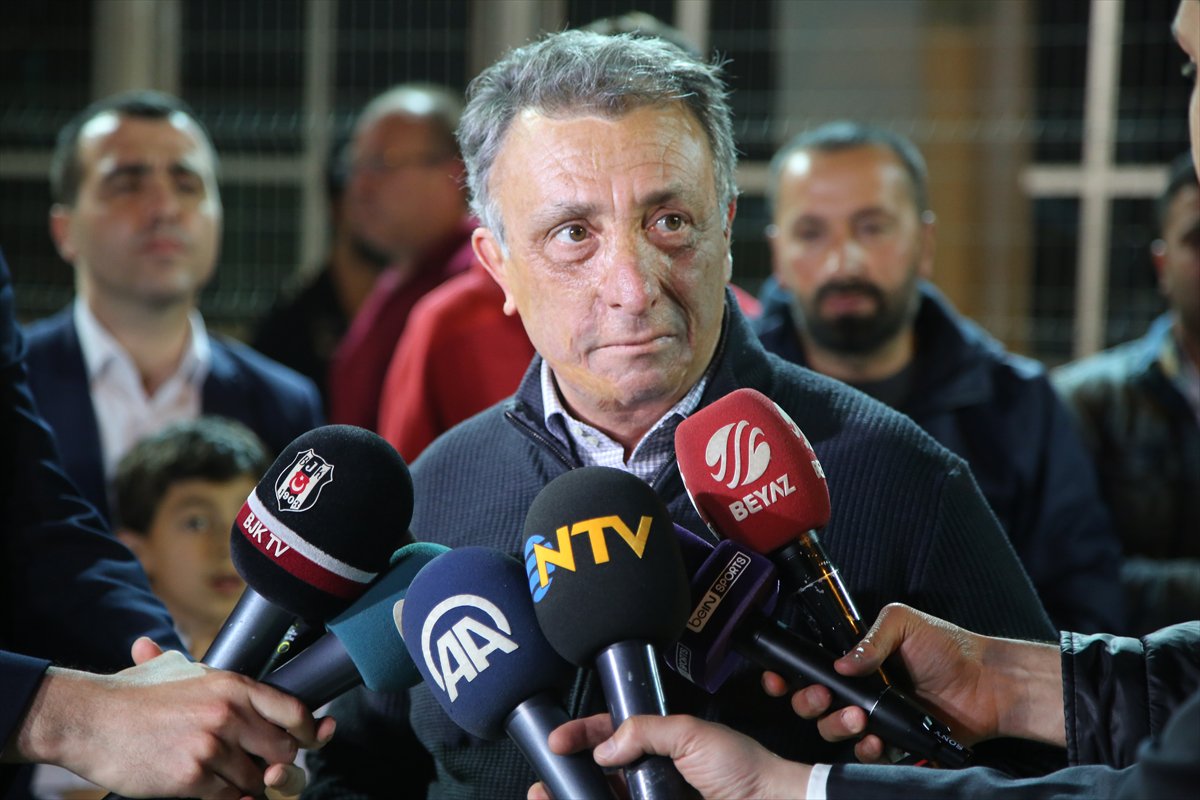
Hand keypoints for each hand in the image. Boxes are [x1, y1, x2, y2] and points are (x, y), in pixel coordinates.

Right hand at [14, 637, 335, 798]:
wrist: (89, 720)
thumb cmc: (135, 696)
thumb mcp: (183, 672)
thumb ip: (219, 680)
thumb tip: (254, 689)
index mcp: (234, 686)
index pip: (294, 711)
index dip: (309, 732)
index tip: (311, 740)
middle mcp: (229, 714)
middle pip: (283, 752)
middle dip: (277, 765)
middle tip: (263, 767)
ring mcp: (211, 747)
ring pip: (256, 780)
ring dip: (247, 784)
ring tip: (224, 775)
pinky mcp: (192, 777)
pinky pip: (229, 797)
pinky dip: (225, 797)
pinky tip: (210, 787)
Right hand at [527, 714, 809, 799]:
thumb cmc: (744, 769)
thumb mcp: (691, 734)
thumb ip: (644, 731)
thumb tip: (605, 746)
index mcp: (659, 744)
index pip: (609, 734)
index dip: (581, 735)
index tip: (557, 740)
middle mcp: (652, 775)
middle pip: (599, 773)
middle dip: (568, 774)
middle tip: (545, 781)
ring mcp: (654, 799)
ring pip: (605, 798)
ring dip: (576, 795)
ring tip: (549, 798)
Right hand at [762, 603, 1062, 760]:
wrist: (987, 683)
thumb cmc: (948, 646)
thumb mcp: (904, 623)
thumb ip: (869, 639)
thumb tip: (840, 664)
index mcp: (854, 659)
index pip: (809, 667)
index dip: (788, 675)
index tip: (778, 679)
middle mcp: (857, 688)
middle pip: (812, 703)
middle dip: (808, 702)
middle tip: (822, 697)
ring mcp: (873, 717)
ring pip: (832, 730)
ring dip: (836, 725)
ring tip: (858, 718)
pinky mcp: (891, 741)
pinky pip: (865, 753)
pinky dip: (866, 749)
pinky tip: (876, 741)